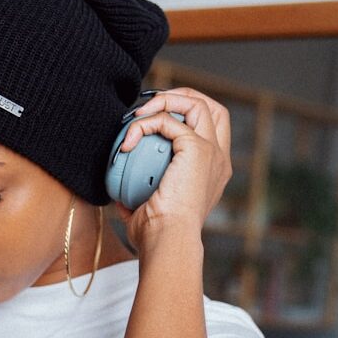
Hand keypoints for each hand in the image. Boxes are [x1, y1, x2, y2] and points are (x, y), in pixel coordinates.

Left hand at [114, 88, 231, 249]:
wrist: (167, 240)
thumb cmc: (156, 235)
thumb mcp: (146, 212)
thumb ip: (138, 198)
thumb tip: (119, 194)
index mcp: (211, 170)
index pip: (209, 126)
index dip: (183, 113)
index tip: (150, 120)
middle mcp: (218, 158)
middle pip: (211, 106)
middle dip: (178, 97)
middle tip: (146, 110)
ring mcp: (211, 152)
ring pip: (196, 103)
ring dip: (162, 102)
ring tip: (135, 119)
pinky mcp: (197, 149)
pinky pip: (168, 120)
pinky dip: (145, 124)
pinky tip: (128, 141)